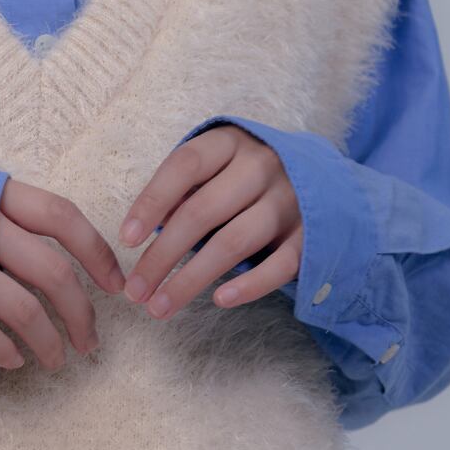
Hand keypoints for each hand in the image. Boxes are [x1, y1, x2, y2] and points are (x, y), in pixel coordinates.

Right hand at [0, 179, 126, 369]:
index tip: (117, 285)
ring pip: (24, 309)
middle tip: (90, 341)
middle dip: (80, 313)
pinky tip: (14, 361)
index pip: (61, 217)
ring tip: (55, 360)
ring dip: (48, 342)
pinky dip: (3, 351)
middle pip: (53, 272)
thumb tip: (43, 253)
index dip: (96, 252)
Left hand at [118, 124, 302, 320]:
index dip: (152, 202)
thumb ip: (183, 191)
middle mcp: (262, 165)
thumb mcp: (215, 169)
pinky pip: (280, 265)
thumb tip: (144, 229)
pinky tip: (219, 300)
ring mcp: (292, 199)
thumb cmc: (245, 177)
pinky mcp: (314, 234)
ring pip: (234, 242)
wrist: (324, 178)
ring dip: (191, 279)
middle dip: (162, 256)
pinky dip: (249, 285)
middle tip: (134, 291)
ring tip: (160, 307)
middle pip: (202, 212)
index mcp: (231, 143)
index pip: (184, 166)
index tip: (126, 240)